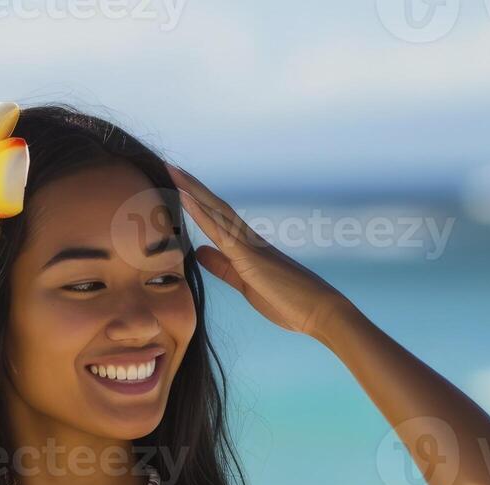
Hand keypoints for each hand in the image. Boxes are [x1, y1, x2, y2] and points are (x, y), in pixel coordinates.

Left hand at [167, 163, 356, 338]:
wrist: (320, 312)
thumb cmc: (288, 302)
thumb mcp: (244, 284)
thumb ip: (223, 267)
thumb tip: (200, 252)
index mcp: (248, 248)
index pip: (218, 218)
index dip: (197, 202)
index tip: (178, 185)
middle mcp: (249, 239)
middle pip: (215, 206)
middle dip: (192, 187)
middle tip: (169, 166)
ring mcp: (250, 246)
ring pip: (217, 211)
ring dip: (193, 191)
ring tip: (172, 171)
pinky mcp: (250, 258)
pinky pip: (221, 232)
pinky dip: (202, 214)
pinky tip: (185, 199)